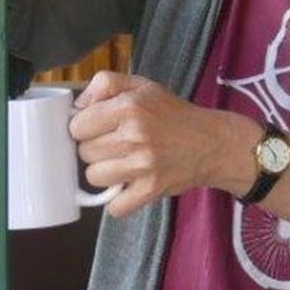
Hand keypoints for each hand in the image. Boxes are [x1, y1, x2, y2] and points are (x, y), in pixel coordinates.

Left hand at [68, 72, 255, 217]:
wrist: (212, 143)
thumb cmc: (172, 114)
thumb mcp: (142, 85)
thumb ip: (105, 84)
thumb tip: (77, 106)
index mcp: (129, 106)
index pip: (78, 126)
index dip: (85, 127)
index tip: (98, 128)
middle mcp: (135, 135)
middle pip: (84, 152)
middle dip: (95, 148)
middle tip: (116, 144)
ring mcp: (143, 165)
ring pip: (94, 177)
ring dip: (104, 173)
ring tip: (122, 163)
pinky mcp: (151, 189)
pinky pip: (115, 206)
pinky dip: (118, 200)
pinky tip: (128, 186)